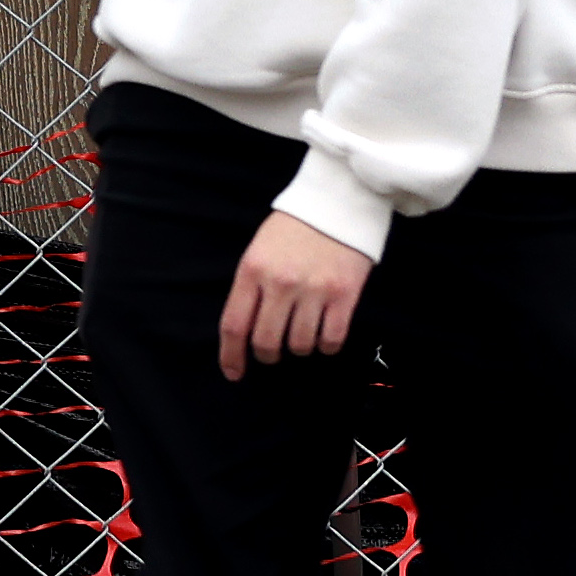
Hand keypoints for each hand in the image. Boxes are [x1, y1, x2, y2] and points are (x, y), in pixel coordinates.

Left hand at [218, 214, 372, 376]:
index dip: (231, 355)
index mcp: (252, 270)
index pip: (234, 325)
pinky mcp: (344, 295)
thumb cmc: (293, 229)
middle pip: (265, 342)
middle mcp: (280, 283)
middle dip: (266, 356)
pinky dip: (326, 346)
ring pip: (299, 345)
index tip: (234, 373)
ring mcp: (314, 290)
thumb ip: (250, 288)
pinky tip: (324, 335)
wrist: (338, 202)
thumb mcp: (259, 251)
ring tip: (301, 333)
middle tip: (272, 352)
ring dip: (298, 348)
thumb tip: (244, 332)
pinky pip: (331, 340)